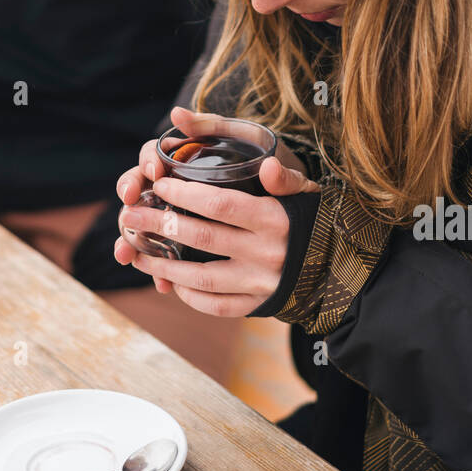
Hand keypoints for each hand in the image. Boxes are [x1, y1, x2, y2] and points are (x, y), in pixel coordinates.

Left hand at [113, 105, 319, 313]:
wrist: (341, 269)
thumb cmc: (314, 220)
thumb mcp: (308, 192)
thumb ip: (284, 178)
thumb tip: (266, 164)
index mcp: (275, 219)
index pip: (221, 204)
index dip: (185, 195)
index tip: (159, 185)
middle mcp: (267, 253)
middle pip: (202, 238)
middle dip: (160, 225)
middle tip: (130, 216)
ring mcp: (261, 284)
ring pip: (202, 276)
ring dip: (164, 264)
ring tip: (137, 252)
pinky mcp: (259, 306)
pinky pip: (216, 305)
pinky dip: (190, 295)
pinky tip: (170, 280)